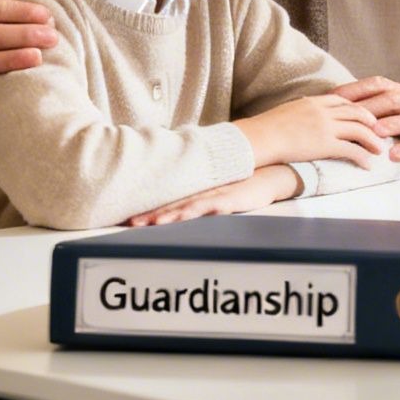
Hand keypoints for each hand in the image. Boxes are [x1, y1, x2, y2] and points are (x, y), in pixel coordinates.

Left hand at [127, 166, 302, 226]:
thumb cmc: (243, 188)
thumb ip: (201, 201)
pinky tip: (185, 216)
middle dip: (151, 216)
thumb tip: (183, 211)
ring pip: (187, 207)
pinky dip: (197, 211)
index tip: (129, 220)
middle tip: (131, 223)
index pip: (169, 205)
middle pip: (172, 206)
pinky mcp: (230, 200)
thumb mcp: (219, 195)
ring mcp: (216, 196)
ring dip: (169, 215)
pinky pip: (210, 207)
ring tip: (152, 223)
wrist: (270, 177)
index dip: (149, 212)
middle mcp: (203, 194)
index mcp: (198, 195)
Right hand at [235, 94, 386, 167]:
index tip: (366, 115)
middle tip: (380, 130)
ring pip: (360, 130)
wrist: (258, 137)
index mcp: (314, 101)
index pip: (344, 100)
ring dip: (373, 140)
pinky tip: (368, 165)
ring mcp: (326, 127)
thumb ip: (302, 110)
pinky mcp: (325, 145)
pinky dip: (363, 157)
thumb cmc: (265, 128)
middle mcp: (323, 111)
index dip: (358, 108)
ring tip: (380, 149)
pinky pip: (352, 150)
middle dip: (372, 121)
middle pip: (357, 112)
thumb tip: (303, 114)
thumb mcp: (287, 110)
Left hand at [338, 78, 399, 168]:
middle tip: (341, 115)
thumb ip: (394, 108)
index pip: (379, 84)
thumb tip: (359, 112)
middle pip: (391, 97)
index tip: (331, 97)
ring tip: (369, 132)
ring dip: (388, 123)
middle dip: (365, 105)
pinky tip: (394, 154)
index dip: (355, 89)